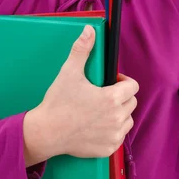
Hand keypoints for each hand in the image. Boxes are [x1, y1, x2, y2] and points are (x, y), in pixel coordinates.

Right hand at [38, 24, 138, 157]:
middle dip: (120, 96)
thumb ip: (82, 49)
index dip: (123, 81)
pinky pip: (119, 136)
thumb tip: (89, 30)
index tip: (111, 81)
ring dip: (119, 113)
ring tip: (100, 110)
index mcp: (111, 98)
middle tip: (102, 95)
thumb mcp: (69, 72)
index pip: (133, 86)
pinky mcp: (108, 148)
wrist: (45, 132)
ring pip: (127, 120)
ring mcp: (113, 135)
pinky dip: (113, 130)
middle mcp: (116, 118)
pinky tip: (97, 125)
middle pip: (131, 102)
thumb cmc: (57, 103)